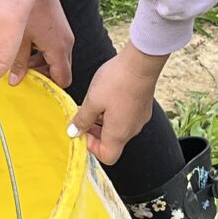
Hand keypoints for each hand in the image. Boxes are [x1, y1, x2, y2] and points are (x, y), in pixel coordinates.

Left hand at [22, 0, 73, 87]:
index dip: (49, 85)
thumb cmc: (27, 10)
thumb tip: (15, 81)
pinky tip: (30, 47)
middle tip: (26, 72)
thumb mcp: (20, 40)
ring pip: (59, 60)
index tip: (34, 84)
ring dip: (44, 63)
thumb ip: (19, 63)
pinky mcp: (62, 29)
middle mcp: (67, 44)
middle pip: (62, 71)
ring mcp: (66, 35)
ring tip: (25, 59)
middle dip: (45, 74)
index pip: (62, 79)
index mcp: (58, 49)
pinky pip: (57, 48)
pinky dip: (45, 53)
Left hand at [72, 45, 165, 164]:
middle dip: (95, 132)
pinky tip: (107, 96)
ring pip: (119, 129)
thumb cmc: (117, 81)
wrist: (142, 62)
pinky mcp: (143, 107)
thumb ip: (82, 119)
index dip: (92, 147)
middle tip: (84, 116)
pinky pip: (126, 118)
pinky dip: (115, 113)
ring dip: (104, 121)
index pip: (107, 156)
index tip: (82, 131)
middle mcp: (132, 130)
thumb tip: (74, 132)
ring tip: (94, 103)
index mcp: (119, 134)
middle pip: (112, 143)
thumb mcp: (92, 100)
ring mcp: (140, 118)